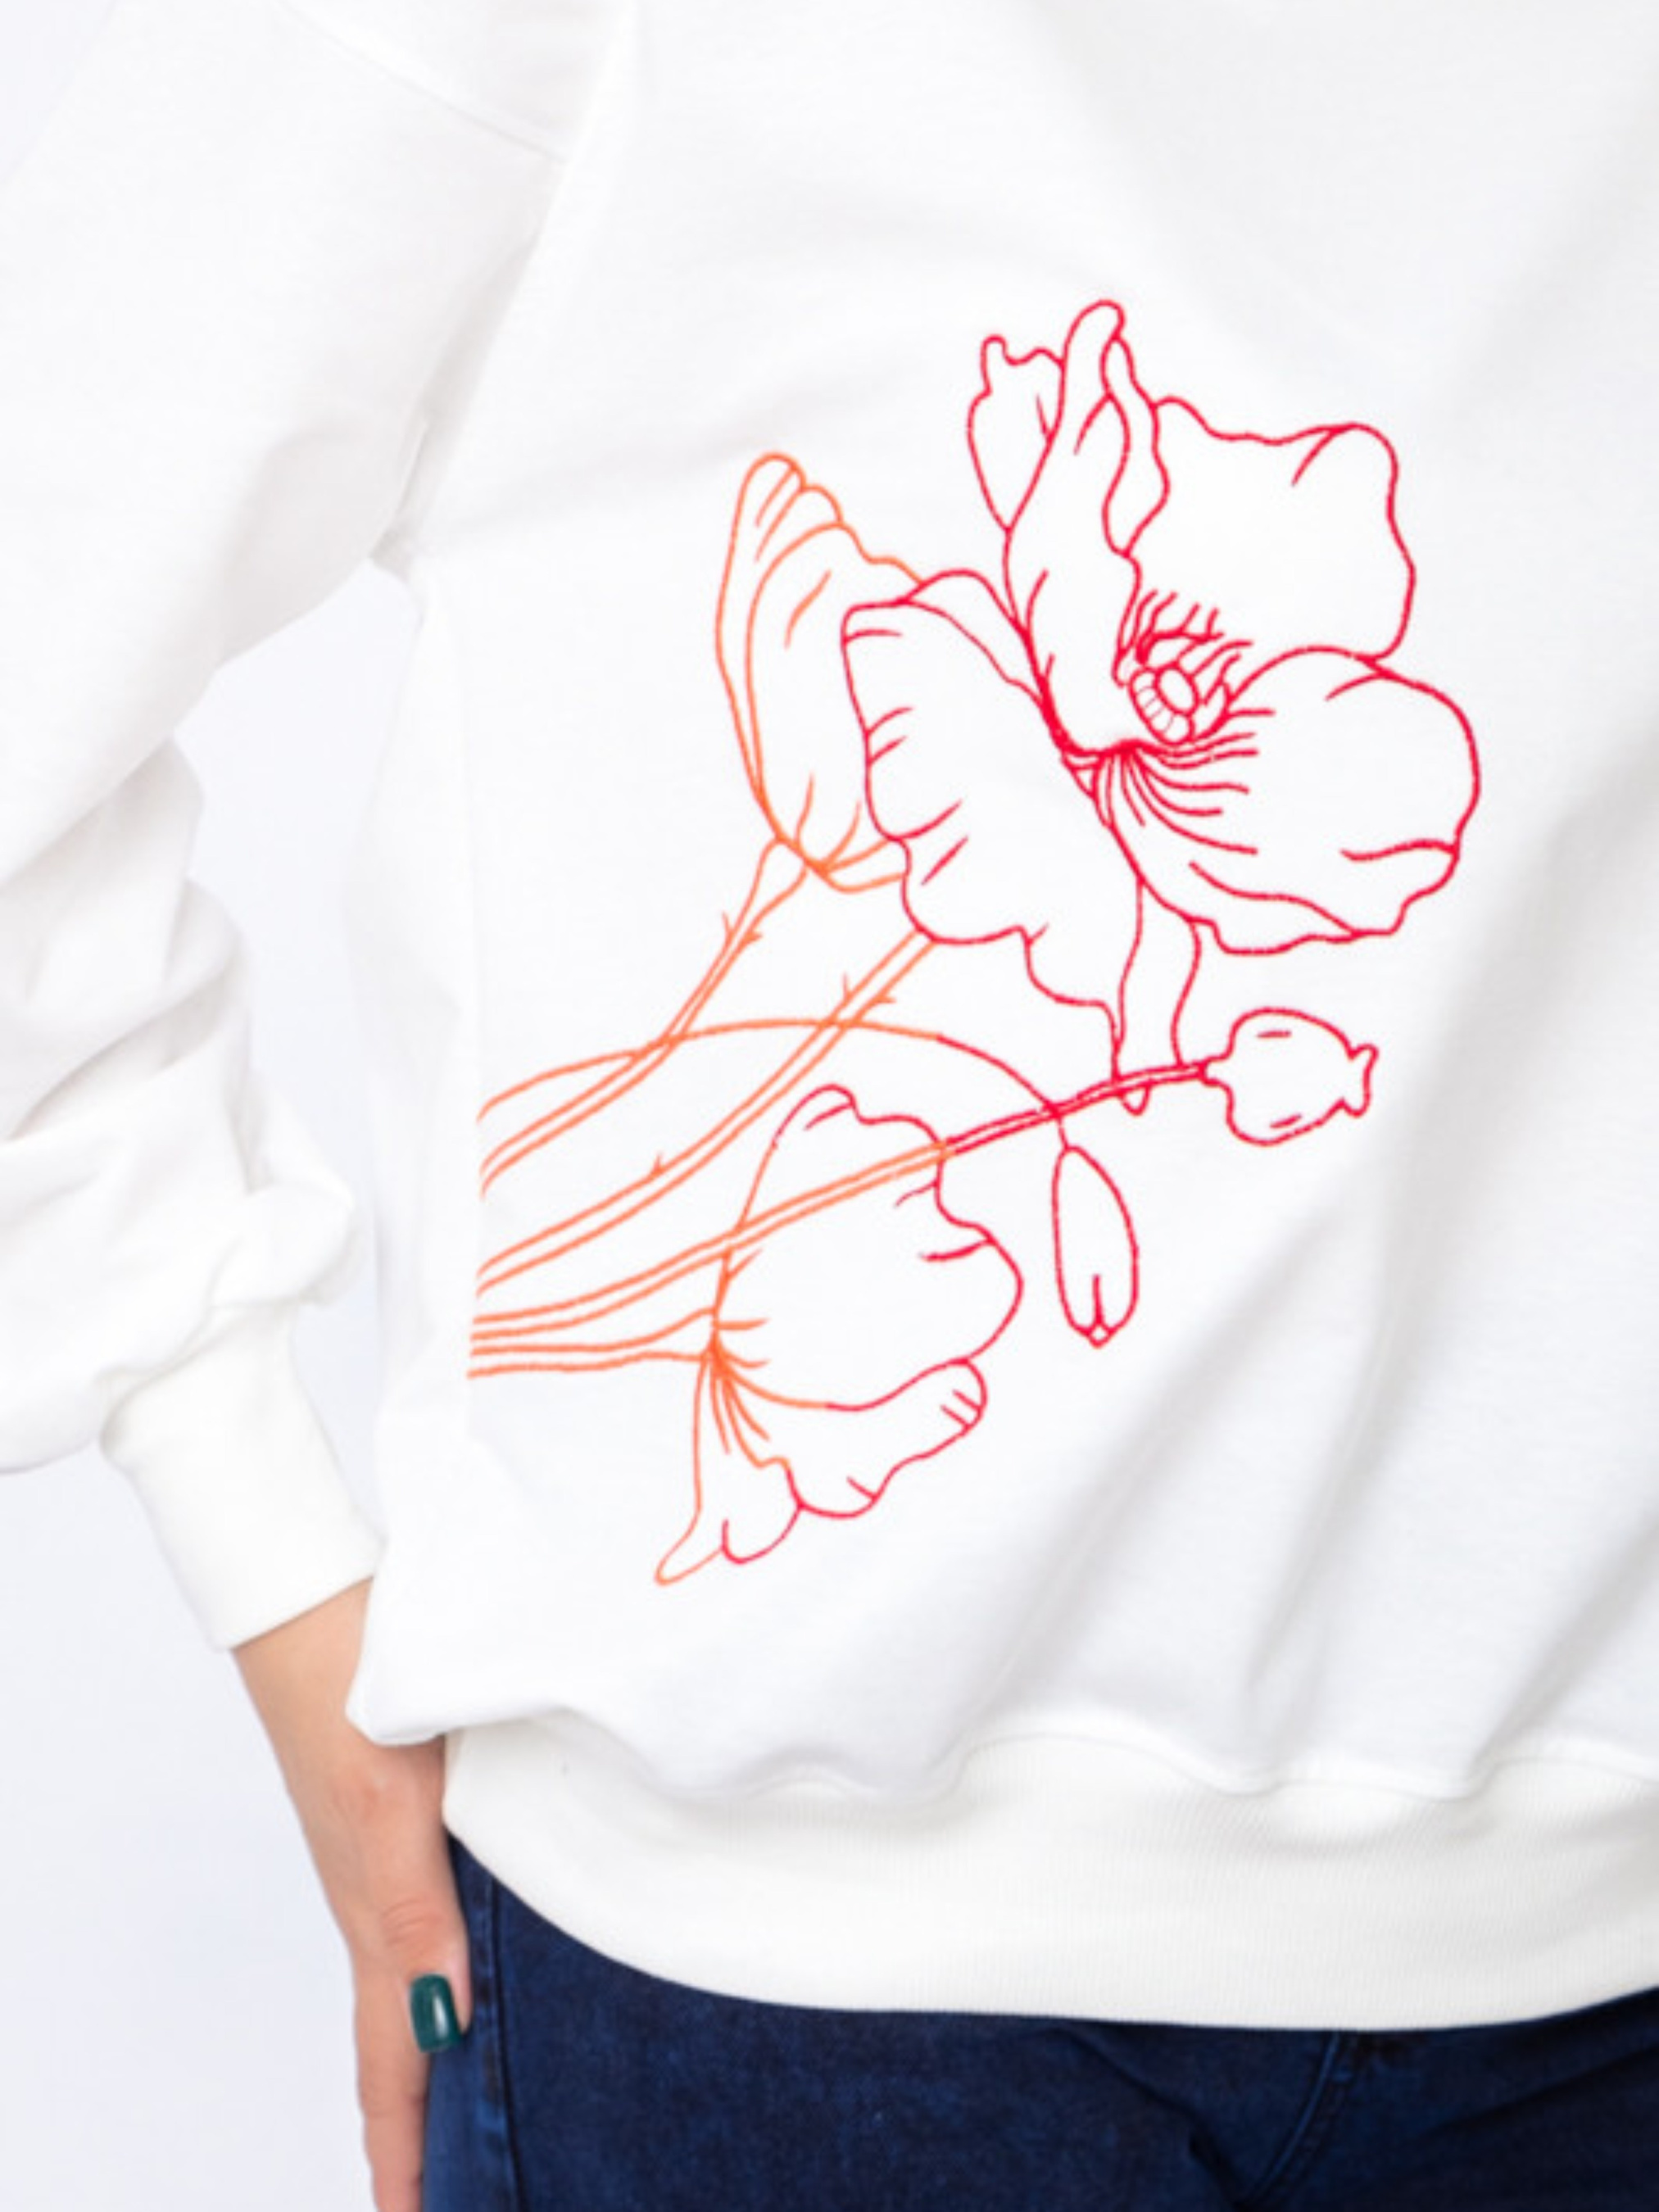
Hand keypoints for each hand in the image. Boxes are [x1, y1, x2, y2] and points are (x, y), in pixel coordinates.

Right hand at [232, 1577, 469, 2211]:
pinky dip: (449, 1972)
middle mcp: (381, 1896)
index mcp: (376, 1912)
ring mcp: (388, 1856)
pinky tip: (483, 1968)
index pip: (388, 2063)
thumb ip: (412, 1907)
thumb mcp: (384, 1803)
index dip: (405, 2154)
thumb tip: (443, 2018)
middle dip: (425, 2125)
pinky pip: (428, 1919)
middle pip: (401, 2038)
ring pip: (419, 1978)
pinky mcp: (401, 1811)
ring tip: (475, 2112)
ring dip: (439, 2055)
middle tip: (459, 2193)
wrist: (314, 1596)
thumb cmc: (348, 1687)